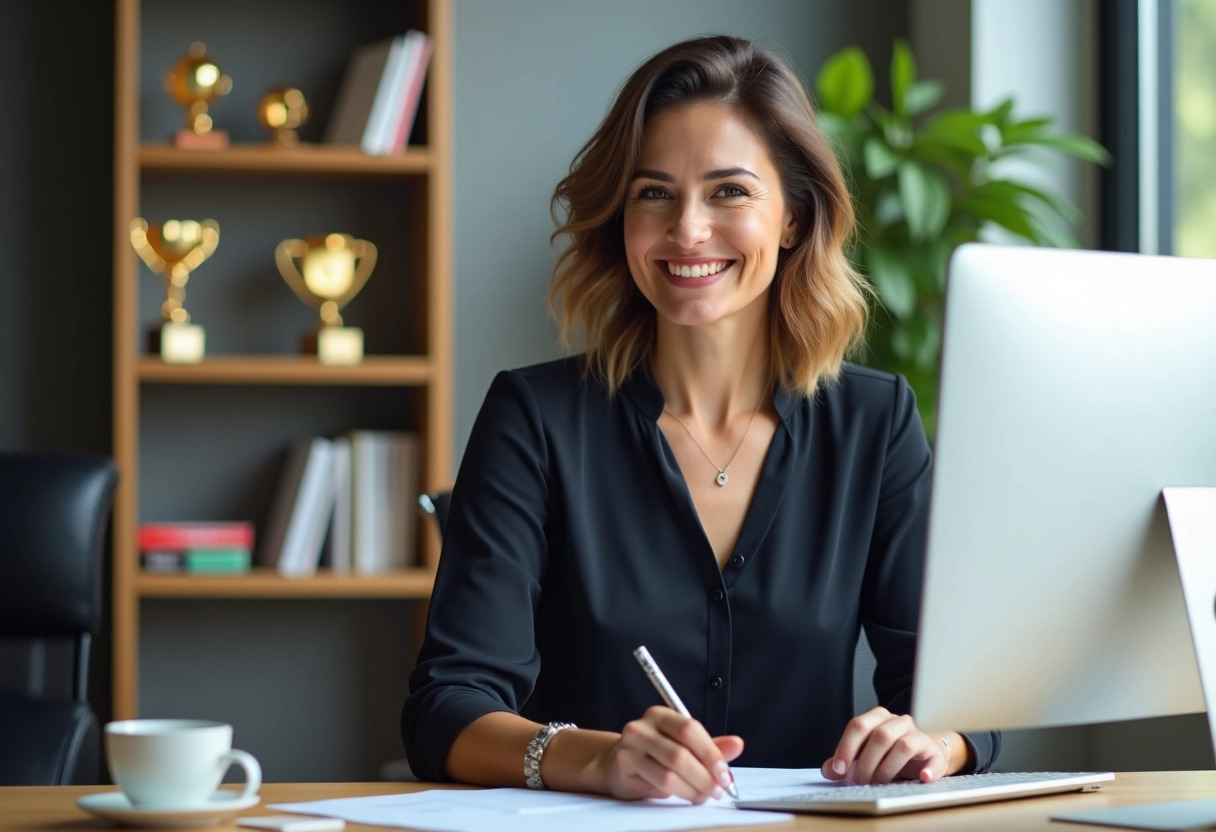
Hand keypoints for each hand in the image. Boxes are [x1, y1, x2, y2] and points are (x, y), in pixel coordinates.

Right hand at [593, 706, 742, 802]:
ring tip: (705, 795)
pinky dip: (680, 792)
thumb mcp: (684, 748)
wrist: (617, 767)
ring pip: (670, 770)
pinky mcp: (624, 763)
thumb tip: (737, 744)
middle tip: (718, 789)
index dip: (711, 752)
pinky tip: (689, 795)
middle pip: (681, 751)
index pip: (689, 728)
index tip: (725, 772)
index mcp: (661, 715)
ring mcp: (631, 744)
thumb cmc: (654, 756)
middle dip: (705, 774)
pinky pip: (658, 781)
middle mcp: (643, 725)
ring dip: (694, 787)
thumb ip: (710, 747)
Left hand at [820, 706, 956, 784]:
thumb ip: (847, 759)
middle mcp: (899, 722)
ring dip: (888, 768)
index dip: (846, 748)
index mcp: (878, 717)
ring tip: (878, 784)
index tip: (839, 769)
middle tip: (859, 782)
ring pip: (903, 746)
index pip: (859, 725)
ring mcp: (919, 736)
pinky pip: (934, 760)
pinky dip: (929, 770)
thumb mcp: (866, 752)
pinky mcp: (935, 753)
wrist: (925, 752)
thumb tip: (828, 770)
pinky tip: (922, 778)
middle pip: (880, 736)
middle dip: (866, 762)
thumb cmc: (891, 752)